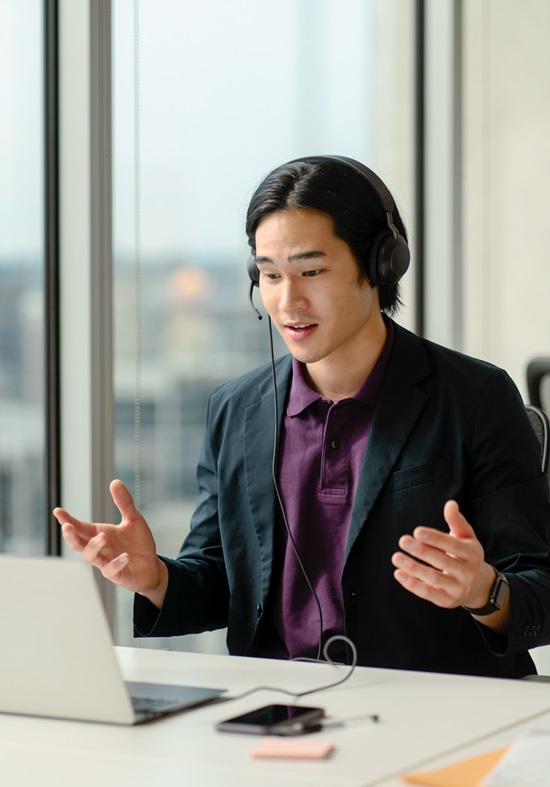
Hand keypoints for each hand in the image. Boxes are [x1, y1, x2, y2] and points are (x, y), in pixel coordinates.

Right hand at [53, 480, 167, 607]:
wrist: (151, 566)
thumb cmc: (138, 543)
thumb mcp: (133, 519)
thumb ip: (124, 502)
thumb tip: (114, 481)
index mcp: (99, 533)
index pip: (79, 527)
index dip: (67, 520)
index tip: (57, 511)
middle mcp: (99, 548)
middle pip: (78, 544)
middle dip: (70, 536)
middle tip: (67, 526)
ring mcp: (106, 562)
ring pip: (90, 557)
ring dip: (93, 547)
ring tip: (103, 537)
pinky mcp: (117, 575)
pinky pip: (111, 571)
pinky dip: (116, 563)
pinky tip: (125, 556)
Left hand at [391, 500, 496, 610]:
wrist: (478, 586)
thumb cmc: (466, 555)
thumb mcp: (466, 537)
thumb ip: (456, 521)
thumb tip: (450, 503)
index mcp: (472, 554)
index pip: (453, 546)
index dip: (435, 538)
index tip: (417, 531)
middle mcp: (468, 573)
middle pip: (443, 562)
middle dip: (421, 551)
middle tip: (403, 540)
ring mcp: (458, 589)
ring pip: (434, 579)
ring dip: (413, 568)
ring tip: (396, 557)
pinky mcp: (447, 601)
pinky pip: (428, 593)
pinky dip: (412, 585)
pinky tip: (398, 573)